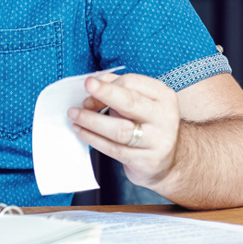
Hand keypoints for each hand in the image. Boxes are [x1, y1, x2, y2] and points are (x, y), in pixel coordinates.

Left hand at [67, 73, 180, 189]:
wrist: (168, 161)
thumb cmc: (148, 125)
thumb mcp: (142, 102)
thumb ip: (119, 89)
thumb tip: (93, 83)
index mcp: (163, 96)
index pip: (132, 82)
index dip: (108, 84)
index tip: (89, 87)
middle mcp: (164, 117)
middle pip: (130, 102)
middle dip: (104, 93)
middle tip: (86, 88)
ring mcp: (157, 141)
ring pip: (119, 129)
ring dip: (92, 120)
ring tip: (74, 114)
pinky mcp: (145, 161)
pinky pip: (114, 149)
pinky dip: (93, 138)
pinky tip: (81, 131)